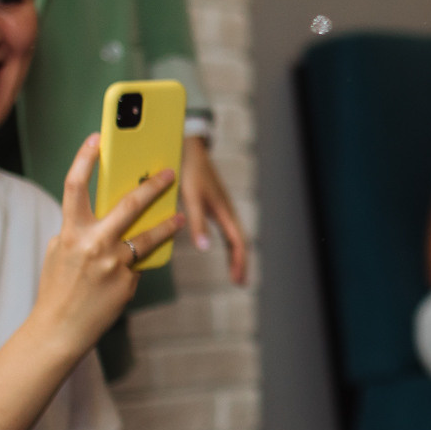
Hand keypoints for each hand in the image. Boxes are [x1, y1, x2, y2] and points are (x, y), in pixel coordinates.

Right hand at [37, 134, 184, 356]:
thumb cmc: (58, 288)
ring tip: (179, 216)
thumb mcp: (61, 253)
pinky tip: (132, 269)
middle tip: (169, 173)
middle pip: (129, 204)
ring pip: (149, 236)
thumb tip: (108, 215)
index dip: (85, 159)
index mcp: (71, 232)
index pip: (75, 186)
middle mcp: (94, 244)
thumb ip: (80, 231)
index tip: (98, 138)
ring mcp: (114, 264)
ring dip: (168, 224)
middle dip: (152, 186)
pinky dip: (138, 263)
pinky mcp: (128, 282)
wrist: (59, 330)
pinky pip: (139, 264)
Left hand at [179, 135, 249, 284]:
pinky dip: (227, 243)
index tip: (238, 280)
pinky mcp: (213, 205)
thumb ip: (197, 222)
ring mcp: (221, 208)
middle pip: (239, 242)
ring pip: (233, 236)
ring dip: (235, 254)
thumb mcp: (191, 196)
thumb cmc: (190, 170)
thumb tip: (205, 248)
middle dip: (240, 262)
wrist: (190, 147)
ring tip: (234, 271)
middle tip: (240, 282)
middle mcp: (226, 211)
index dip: (239, 262)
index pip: (238, 243)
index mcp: (224, 211)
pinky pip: (225, 229)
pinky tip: (221, 248)